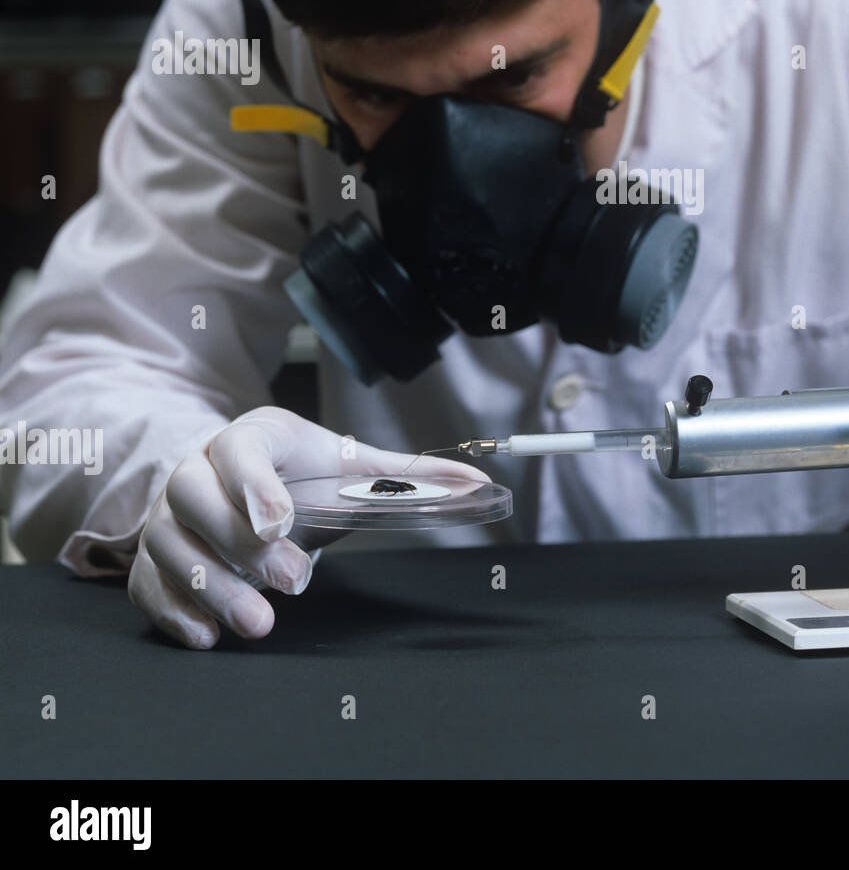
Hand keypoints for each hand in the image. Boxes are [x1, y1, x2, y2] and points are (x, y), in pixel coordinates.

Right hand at [127, 406, 489, 647]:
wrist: (234, 479)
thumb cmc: (296, 473)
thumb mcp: (348, 467)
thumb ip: (407, 475)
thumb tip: (477, 483)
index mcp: (249, 437)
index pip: (239, 450)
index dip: (254, 484)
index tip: (280, 521)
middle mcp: (196, 471)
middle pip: (195, 499)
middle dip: (240, 543)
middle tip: (290, 580)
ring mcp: (166, 515)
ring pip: (170, 546)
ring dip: (211, 588)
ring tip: (258, 623)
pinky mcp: (151, 558)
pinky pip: (146, 585)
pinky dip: (175, 613)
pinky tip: (209, 635)